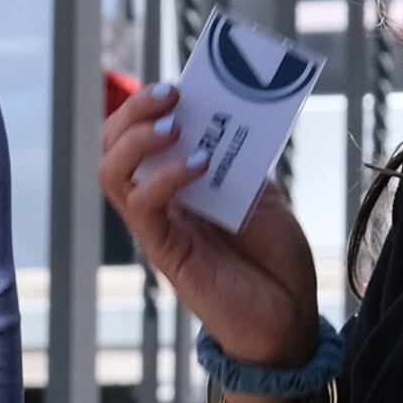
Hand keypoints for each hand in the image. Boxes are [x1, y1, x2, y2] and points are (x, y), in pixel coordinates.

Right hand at [97, 79, 323, 370]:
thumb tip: (234, 117)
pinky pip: (143, 207)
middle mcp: (158, 203)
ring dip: (136, 139)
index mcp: (177, 185)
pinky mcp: (165, 252)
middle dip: (132, 111)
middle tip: (170, 92)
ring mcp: (157, 227)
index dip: (144, 104)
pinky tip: (201, 164)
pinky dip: (166, 177)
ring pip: (112, 173)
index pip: (137, 136)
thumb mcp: (263, 195)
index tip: (176, 82)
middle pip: (112, 147)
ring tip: (174, 123)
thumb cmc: (275, 261)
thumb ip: (242, 161)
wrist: (290, 319)